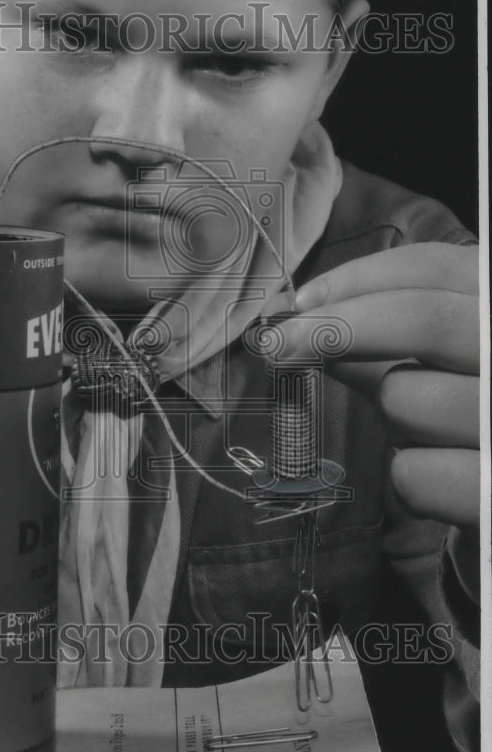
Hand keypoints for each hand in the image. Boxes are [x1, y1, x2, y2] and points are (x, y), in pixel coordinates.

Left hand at [273, 242, 479, 528]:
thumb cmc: (478, 425)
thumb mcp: (452, 367)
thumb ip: (395, 338)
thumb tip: (304, 318)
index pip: (440, 270)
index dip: (361, 279)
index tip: (303, 300)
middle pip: (426, 319)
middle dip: (335, 326)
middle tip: (280, 344)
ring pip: (407, 399)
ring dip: (390, 419)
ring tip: (426, 437)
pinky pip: (414, 473)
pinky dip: (407, 479)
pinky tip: (440, 482)